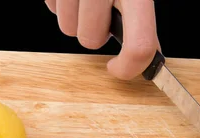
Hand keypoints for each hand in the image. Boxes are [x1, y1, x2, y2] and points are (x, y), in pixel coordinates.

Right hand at [45, 0, 159, 79]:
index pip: (139, 46)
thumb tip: (148, 61)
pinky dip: (61, 4)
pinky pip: (51, 8)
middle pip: (91, 40)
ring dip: (76, 18)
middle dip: (95, 33)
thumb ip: (142, 22)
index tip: (117, 68)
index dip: (129, 67)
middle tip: (101, 14)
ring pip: (68, 29)